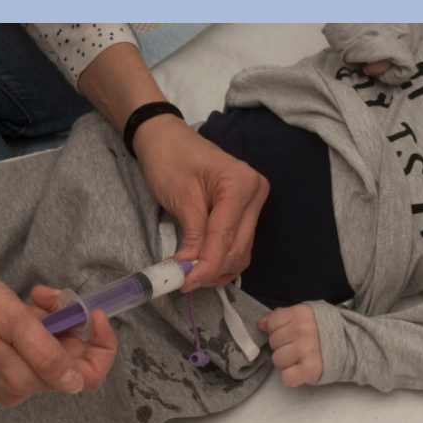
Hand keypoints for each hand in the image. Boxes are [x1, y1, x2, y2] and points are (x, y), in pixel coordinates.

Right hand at [0, 264, 116, 406]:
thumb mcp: (11, 318)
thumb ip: (46, 353)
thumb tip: (75, 383)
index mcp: (22, 380)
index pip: (86, 377)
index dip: (101, 345)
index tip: (94, 313)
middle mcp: (18, 386)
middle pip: (71, 359)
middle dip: (70, 323)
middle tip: (51, 296)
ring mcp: (10, 376)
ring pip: (55, 348)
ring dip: (53, 319)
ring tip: (33, 297)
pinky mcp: (3, 363)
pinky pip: (37, 346)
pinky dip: (39, 323)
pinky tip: (23, 306)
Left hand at [133, 117, 269, 288]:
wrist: (167, 140)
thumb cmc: (170, 159)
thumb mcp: (181, 198)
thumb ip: (192, 236)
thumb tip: (191, 270)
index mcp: (241, 183)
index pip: (226, 236)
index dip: (207, 265)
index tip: (185, 283)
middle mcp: (255, 191)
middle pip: (239, 246)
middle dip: (212, 269)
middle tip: (182, 282)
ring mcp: (253, 201)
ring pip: (242, 250)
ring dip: (218, 268)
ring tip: (189, 275)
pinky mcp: (246, 211)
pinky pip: (240, 244)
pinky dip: (223, 260)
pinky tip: (203, 267)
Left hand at [258, 304, 323, 386]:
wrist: (348, 344)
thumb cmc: (320, 329)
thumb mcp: (303, 316)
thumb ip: (281, 317)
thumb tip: (260, 324)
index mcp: (301, 313)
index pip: (272, 323)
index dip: (279, 329)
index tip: (291, 332)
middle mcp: (303, 329)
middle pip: (273, 342)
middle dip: (283, 345)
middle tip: (298, 345)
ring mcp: (307, 349)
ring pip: (277, 360)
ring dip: (287, 361)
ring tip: (300, 357)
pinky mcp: (311, 369)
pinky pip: (286, 377)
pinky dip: (292, 376)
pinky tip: (301, 369)